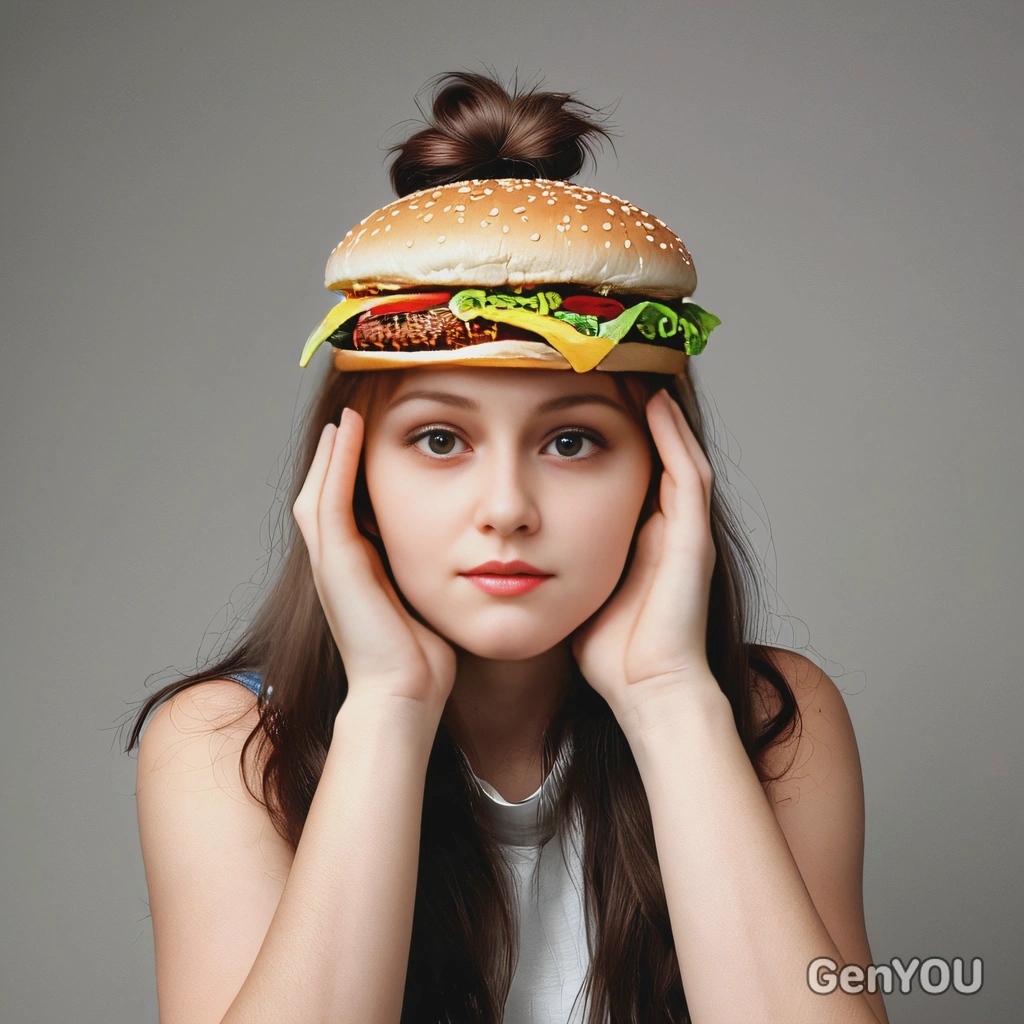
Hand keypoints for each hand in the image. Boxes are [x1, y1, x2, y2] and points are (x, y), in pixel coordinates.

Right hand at [292, 408, 456, 710]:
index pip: (344, 512)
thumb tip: (463, 557)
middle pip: (322, 496)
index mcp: (355, 573)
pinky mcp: (338, 564)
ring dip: (331, 451)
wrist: (405, 695)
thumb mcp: (426, 604)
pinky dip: (336, 462)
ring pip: (318, 491)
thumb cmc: (422, 660)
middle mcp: (335, 566)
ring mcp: (331, 564)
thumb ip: (429, 576)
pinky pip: (330, 500)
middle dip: (333, 458)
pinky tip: (347, 432)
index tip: (367, 444)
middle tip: (346, 420)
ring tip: (345, 418)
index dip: (348, 477)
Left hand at [571, 388, 717, 720]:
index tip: (577, 391)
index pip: (624, 464)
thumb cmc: (609, 652)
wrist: (646, 691)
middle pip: (653, 448)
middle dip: (634, 407)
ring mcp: (685, 528)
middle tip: (612, 361)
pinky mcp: (695, 537)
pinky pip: (688, 474)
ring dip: (658, 409)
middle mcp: (666, 524)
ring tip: (636, 365)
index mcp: (638, 533)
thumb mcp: (573, 588)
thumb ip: (554, 559)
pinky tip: (656, 401)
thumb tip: (510, 541)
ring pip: (676, 450)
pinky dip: (675, 436)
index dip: (606, 427)